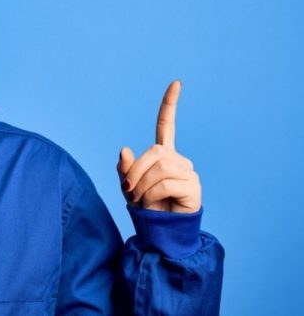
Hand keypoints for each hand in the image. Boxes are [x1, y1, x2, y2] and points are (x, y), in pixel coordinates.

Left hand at [116, 81, 200, 212]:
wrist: (160, 233)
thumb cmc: (146, 209)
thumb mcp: (128, 187)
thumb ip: (124, 169)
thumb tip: (125, 149)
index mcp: (163, 156)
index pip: (167, 125)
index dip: (169, 105)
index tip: (176, 83)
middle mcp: (178, 161)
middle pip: (154, 152)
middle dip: (135, 172)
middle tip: (129, 192)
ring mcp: (188, 173)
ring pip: (159, 168)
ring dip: (142, 186)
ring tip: (142, 201)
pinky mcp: (193, 187)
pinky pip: (164, 183)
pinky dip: (151, 195)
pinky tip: (154, 204)